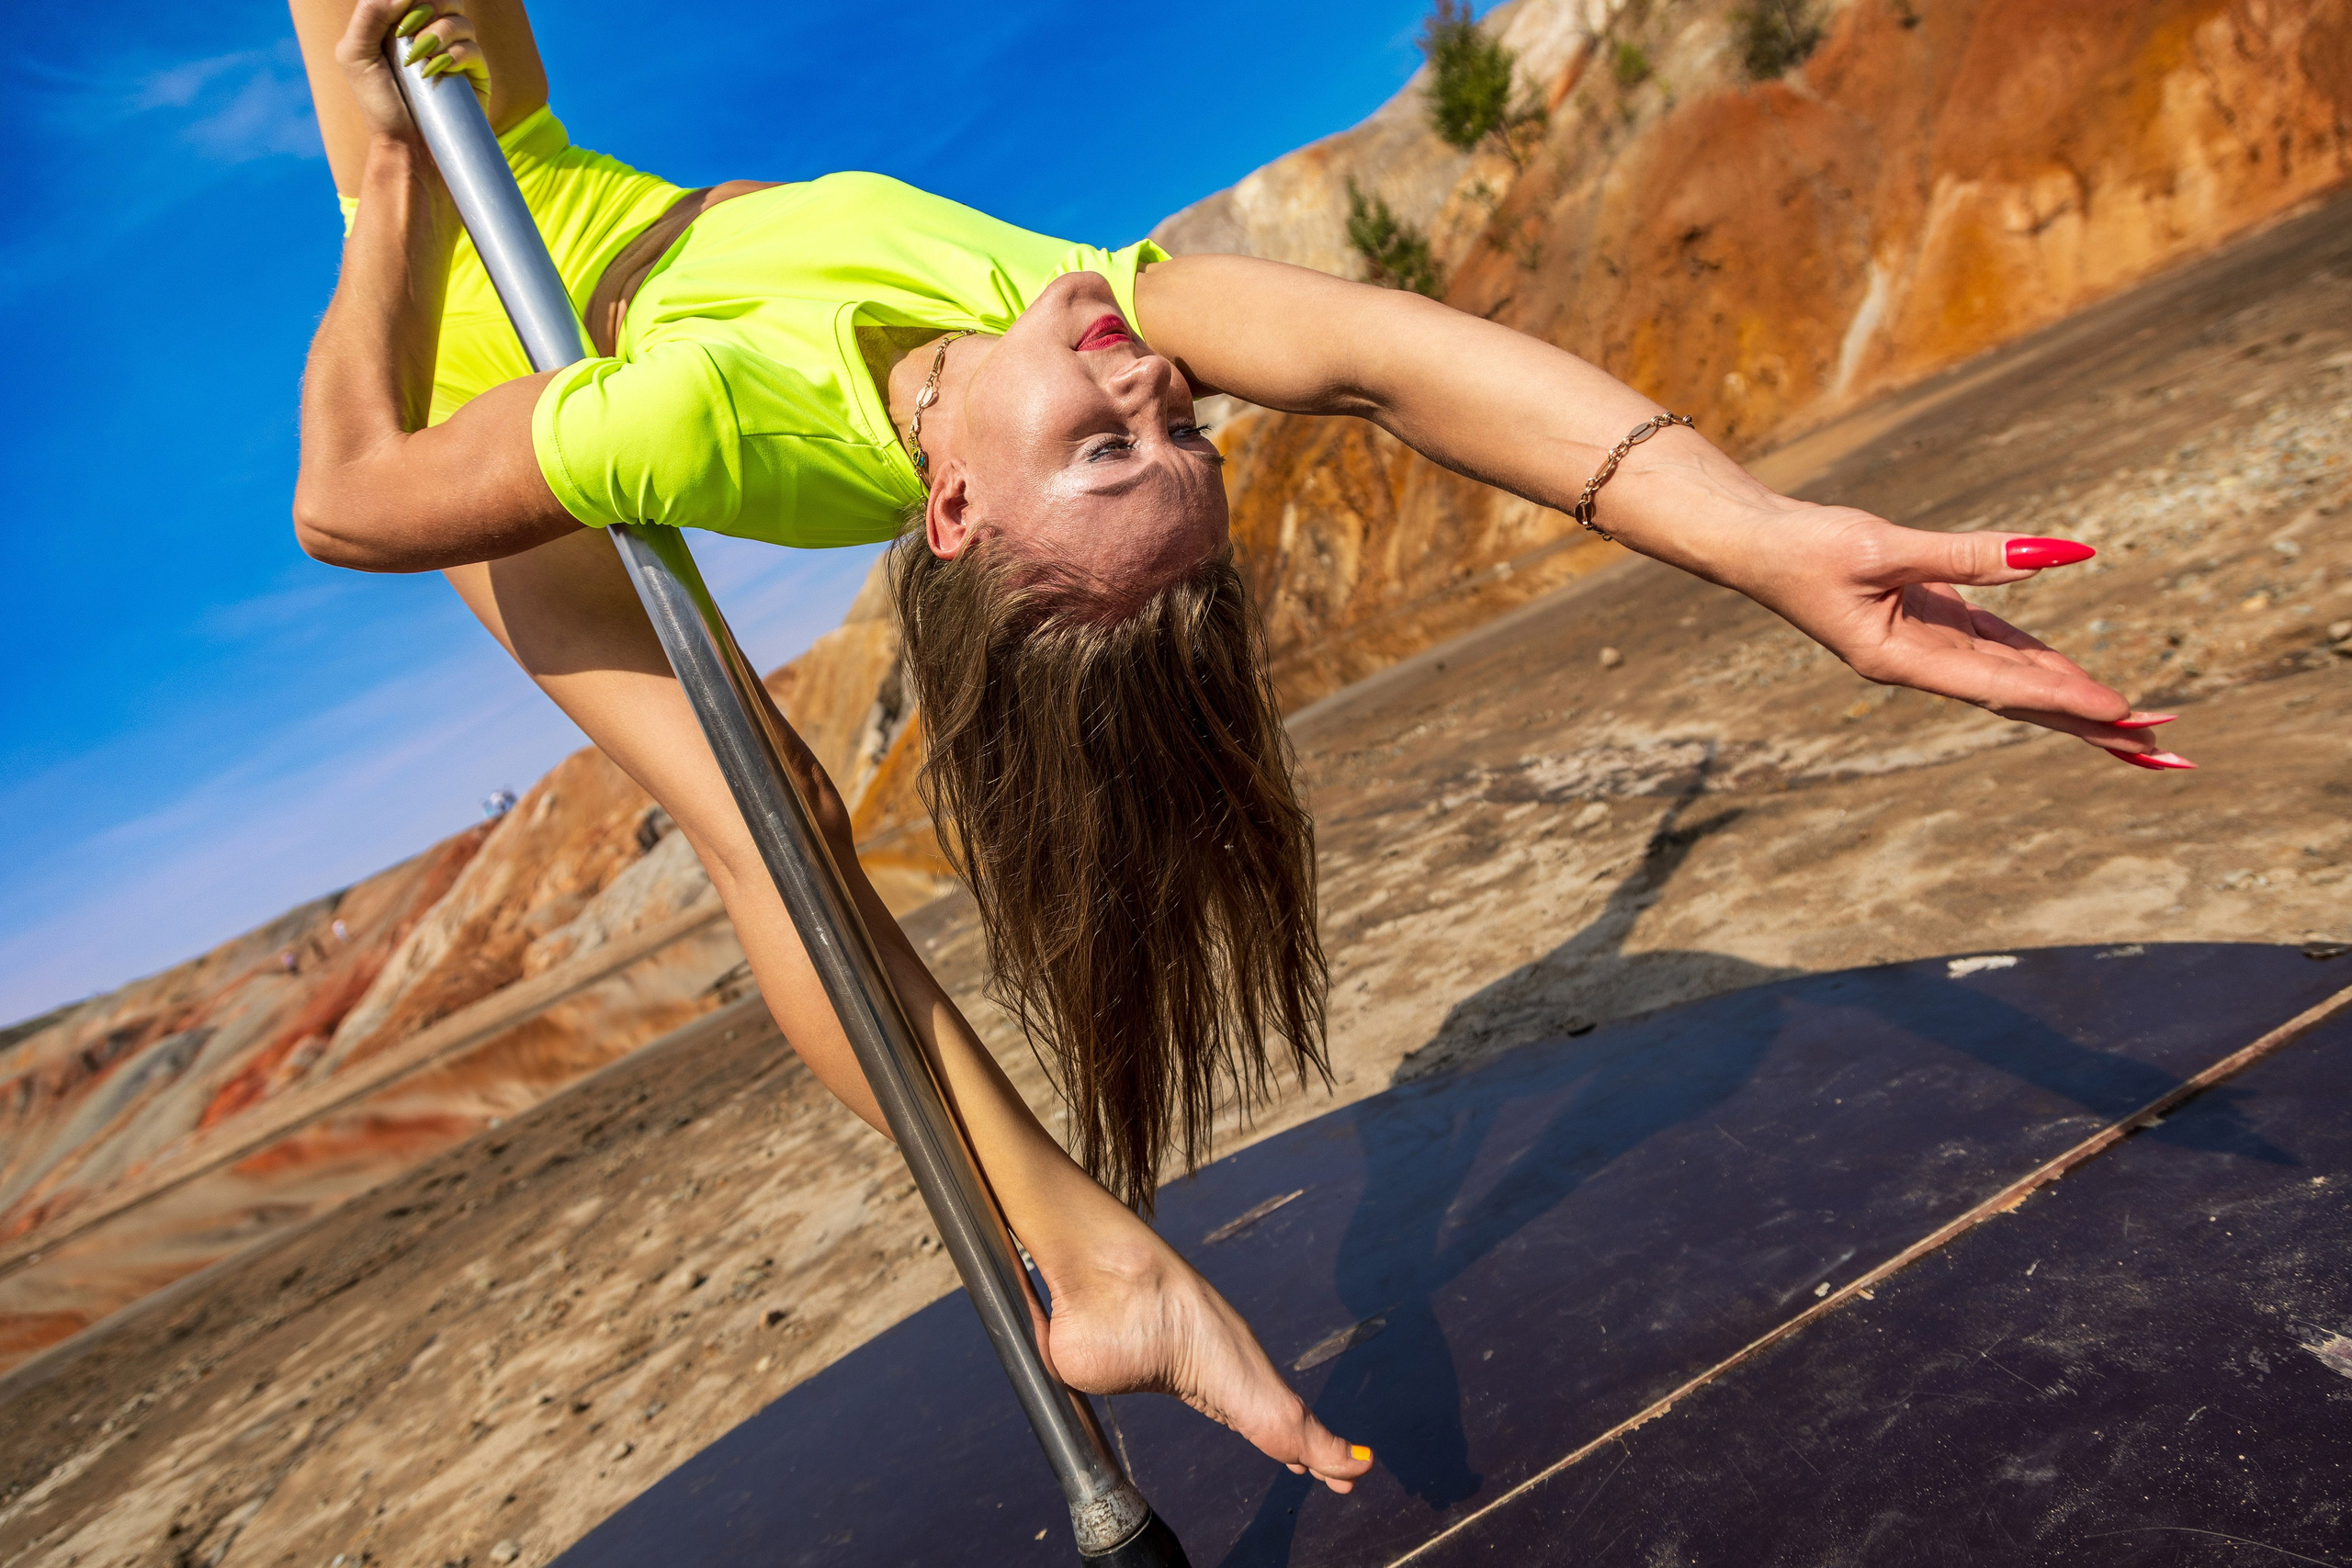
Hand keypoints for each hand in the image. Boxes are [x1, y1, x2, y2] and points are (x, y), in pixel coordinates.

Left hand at [334, 0, 489, 140]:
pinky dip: (452, 56)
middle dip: (429, 5)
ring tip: (417, 59)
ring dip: (438, 34)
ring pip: (461, 20)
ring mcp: (456, 53)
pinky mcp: (475, 75)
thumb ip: (370, 13)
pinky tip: (433, 72)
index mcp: (403, 23)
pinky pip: (472, 49)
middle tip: (409, 30)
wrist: (405, 146)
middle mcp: (432, 34)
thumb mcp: (355, 54)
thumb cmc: (377, 104)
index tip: (398, 21)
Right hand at [1725, 504, 2192, 768]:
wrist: (1755, 543)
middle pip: (2020, 701)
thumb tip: (2052, 553)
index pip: (2001, 685)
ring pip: (2015, 677)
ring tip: (2141, 726)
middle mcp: (1920, 663)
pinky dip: (2040, 660)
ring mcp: (1926, 645)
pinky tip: (2078, 675)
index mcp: (1901, 660)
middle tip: (2163, 752)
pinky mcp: (1928, 619)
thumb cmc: (1806, 546)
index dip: (2066, 698)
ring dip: (2075, 700)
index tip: (2125, 714)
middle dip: (2090, 726)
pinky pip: (1998, 645)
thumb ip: (1967, 554)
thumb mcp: (1882, 546)